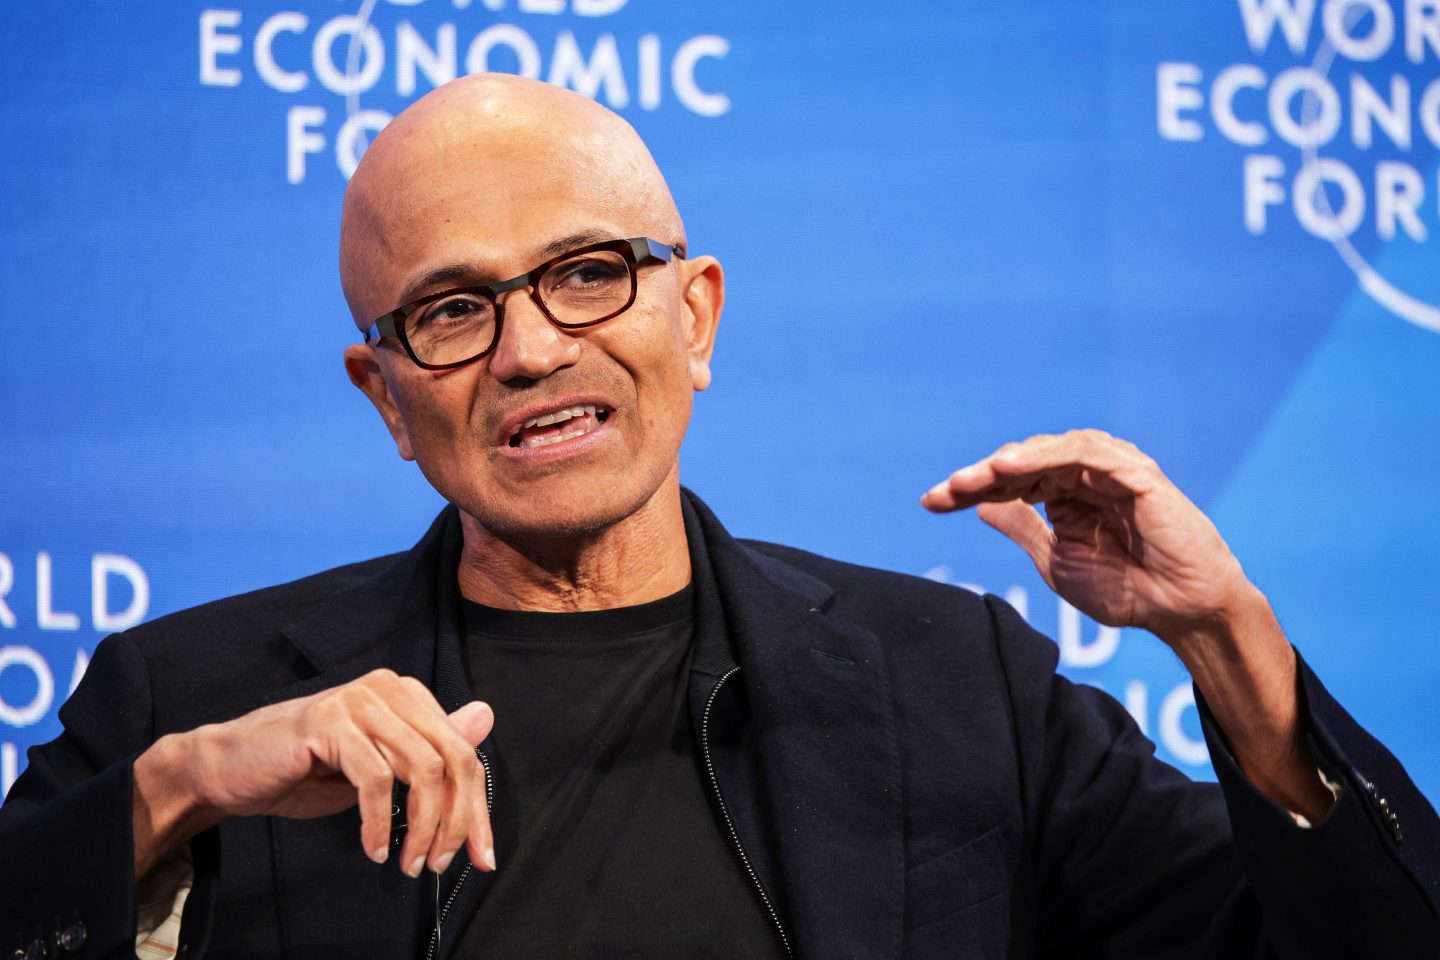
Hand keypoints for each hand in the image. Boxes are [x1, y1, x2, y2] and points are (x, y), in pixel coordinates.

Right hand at [133, 669, 494, 881]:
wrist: (229, 768)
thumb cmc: (305, 770)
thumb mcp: (380, 769)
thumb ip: (430, 750)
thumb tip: (484, 718)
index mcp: (407, 695)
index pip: (464, 750)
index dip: (477, 807)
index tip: (482, 854)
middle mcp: (389, 688)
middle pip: (454, 757)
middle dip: (459, 820)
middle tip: (443, 863)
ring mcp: (358, 700)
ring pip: (421, 768)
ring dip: (422, 826)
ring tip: (408, 862)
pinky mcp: (328, 722)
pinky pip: (375, 778)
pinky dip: (379, 821)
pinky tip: (373, 849)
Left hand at [923, 430, 1333, 819]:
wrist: (1182, 612)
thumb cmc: (1129, 590)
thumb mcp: (1058, 561)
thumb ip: (1024, 529)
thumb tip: (981, 507)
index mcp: (1065, 496)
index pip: (1009, 482)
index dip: (969, 489)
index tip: (930, 502)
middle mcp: (1085, 477)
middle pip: (1022, 463)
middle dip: (980, 475)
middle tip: (945, 490)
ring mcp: (1111, 471)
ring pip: (1049, 451)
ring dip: (1008, 463)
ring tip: (975, 476)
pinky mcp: (1134, 472)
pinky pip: (1085, 453)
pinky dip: (1047, 456)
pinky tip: (1012, 467)